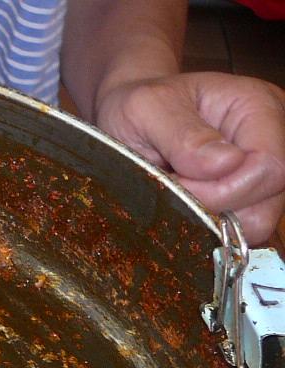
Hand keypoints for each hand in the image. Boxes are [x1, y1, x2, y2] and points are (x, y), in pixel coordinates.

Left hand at [94, 72, 284, 244]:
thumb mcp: (146, 109)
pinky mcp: (244, 197)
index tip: (175, 185)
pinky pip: (238, 230)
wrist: (126, 119)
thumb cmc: (137, 107)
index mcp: (256, 107)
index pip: (269, 166)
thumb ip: (184, 136)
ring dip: (211, 222)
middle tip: (170, 192)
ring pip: (256, 221)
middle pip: (268, 200)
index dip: (222, 190)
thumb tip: (224, 164)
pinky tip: (183, 208)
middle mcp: (271, 139)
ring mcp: (258, 171)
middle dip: (215, 208)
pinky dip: (208, 228)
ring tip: (175, 197)